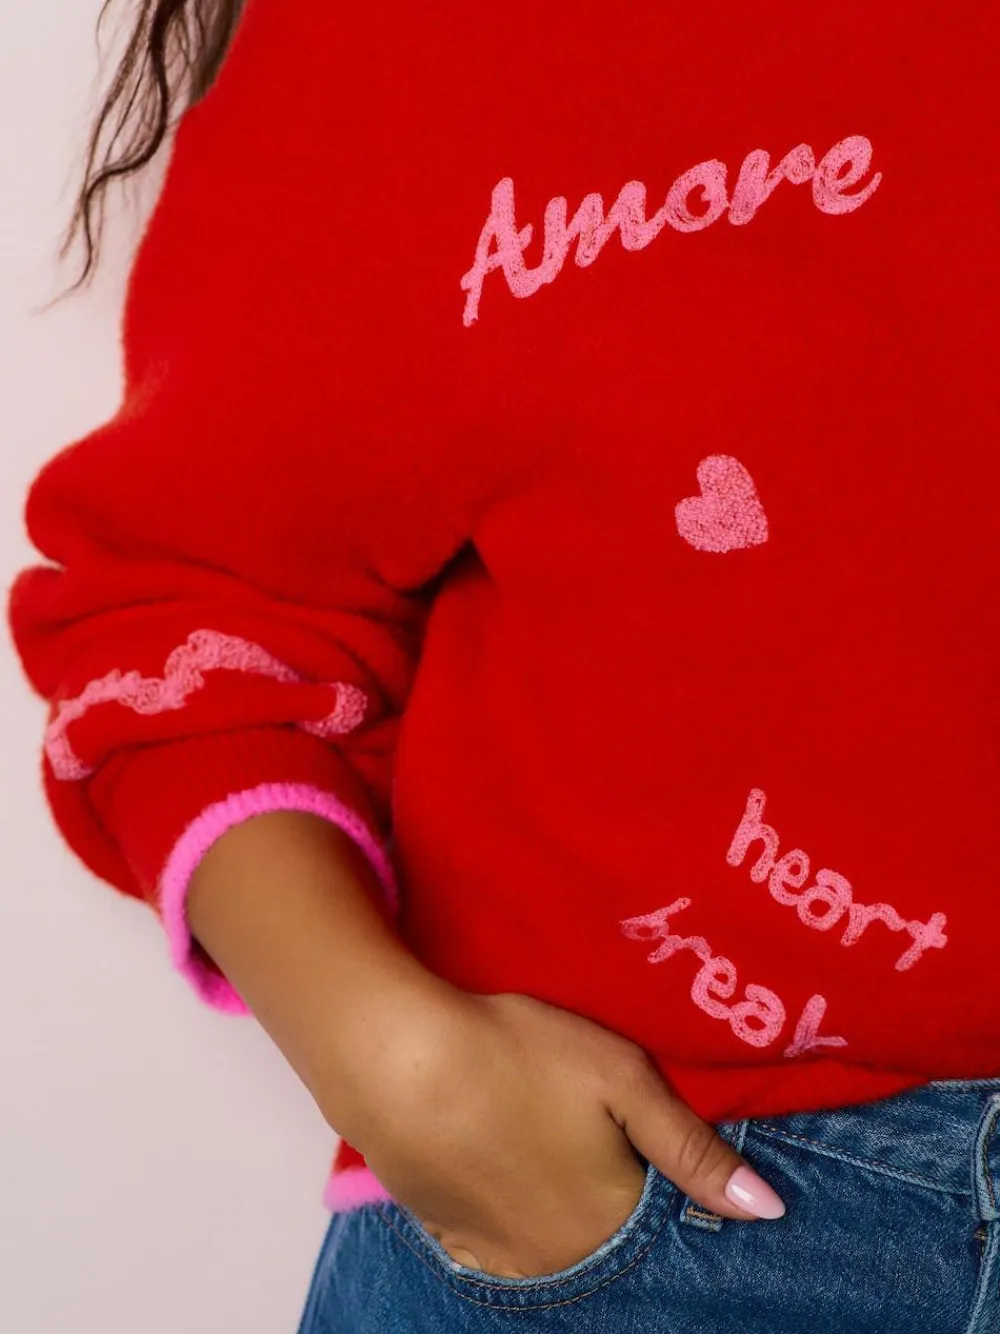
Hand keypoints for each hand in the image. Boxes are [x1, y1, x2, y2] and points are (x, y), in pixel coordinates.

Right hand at [319, 983, 785, 1278]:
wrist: (398, 1063)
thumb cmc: (519, 1057)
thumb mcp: (621, 1079)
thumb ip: (694, 1148)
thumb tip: (769, 1210)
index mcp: (612, 1223)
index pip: (664, 1227)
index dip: (667, 1188)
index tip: (653, 1153)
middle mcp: (562, 1259)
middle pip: (611, 1243)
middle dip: (617, 1205)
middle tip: (596, 1145)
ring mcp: (502, 1256)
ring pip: (558, 1251)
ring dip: (569, 1217)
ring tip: (555, 1158)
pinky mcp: (452, 1238)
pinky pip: (505, 1250)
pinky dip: (519, 1224)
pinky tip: (511, 1178)